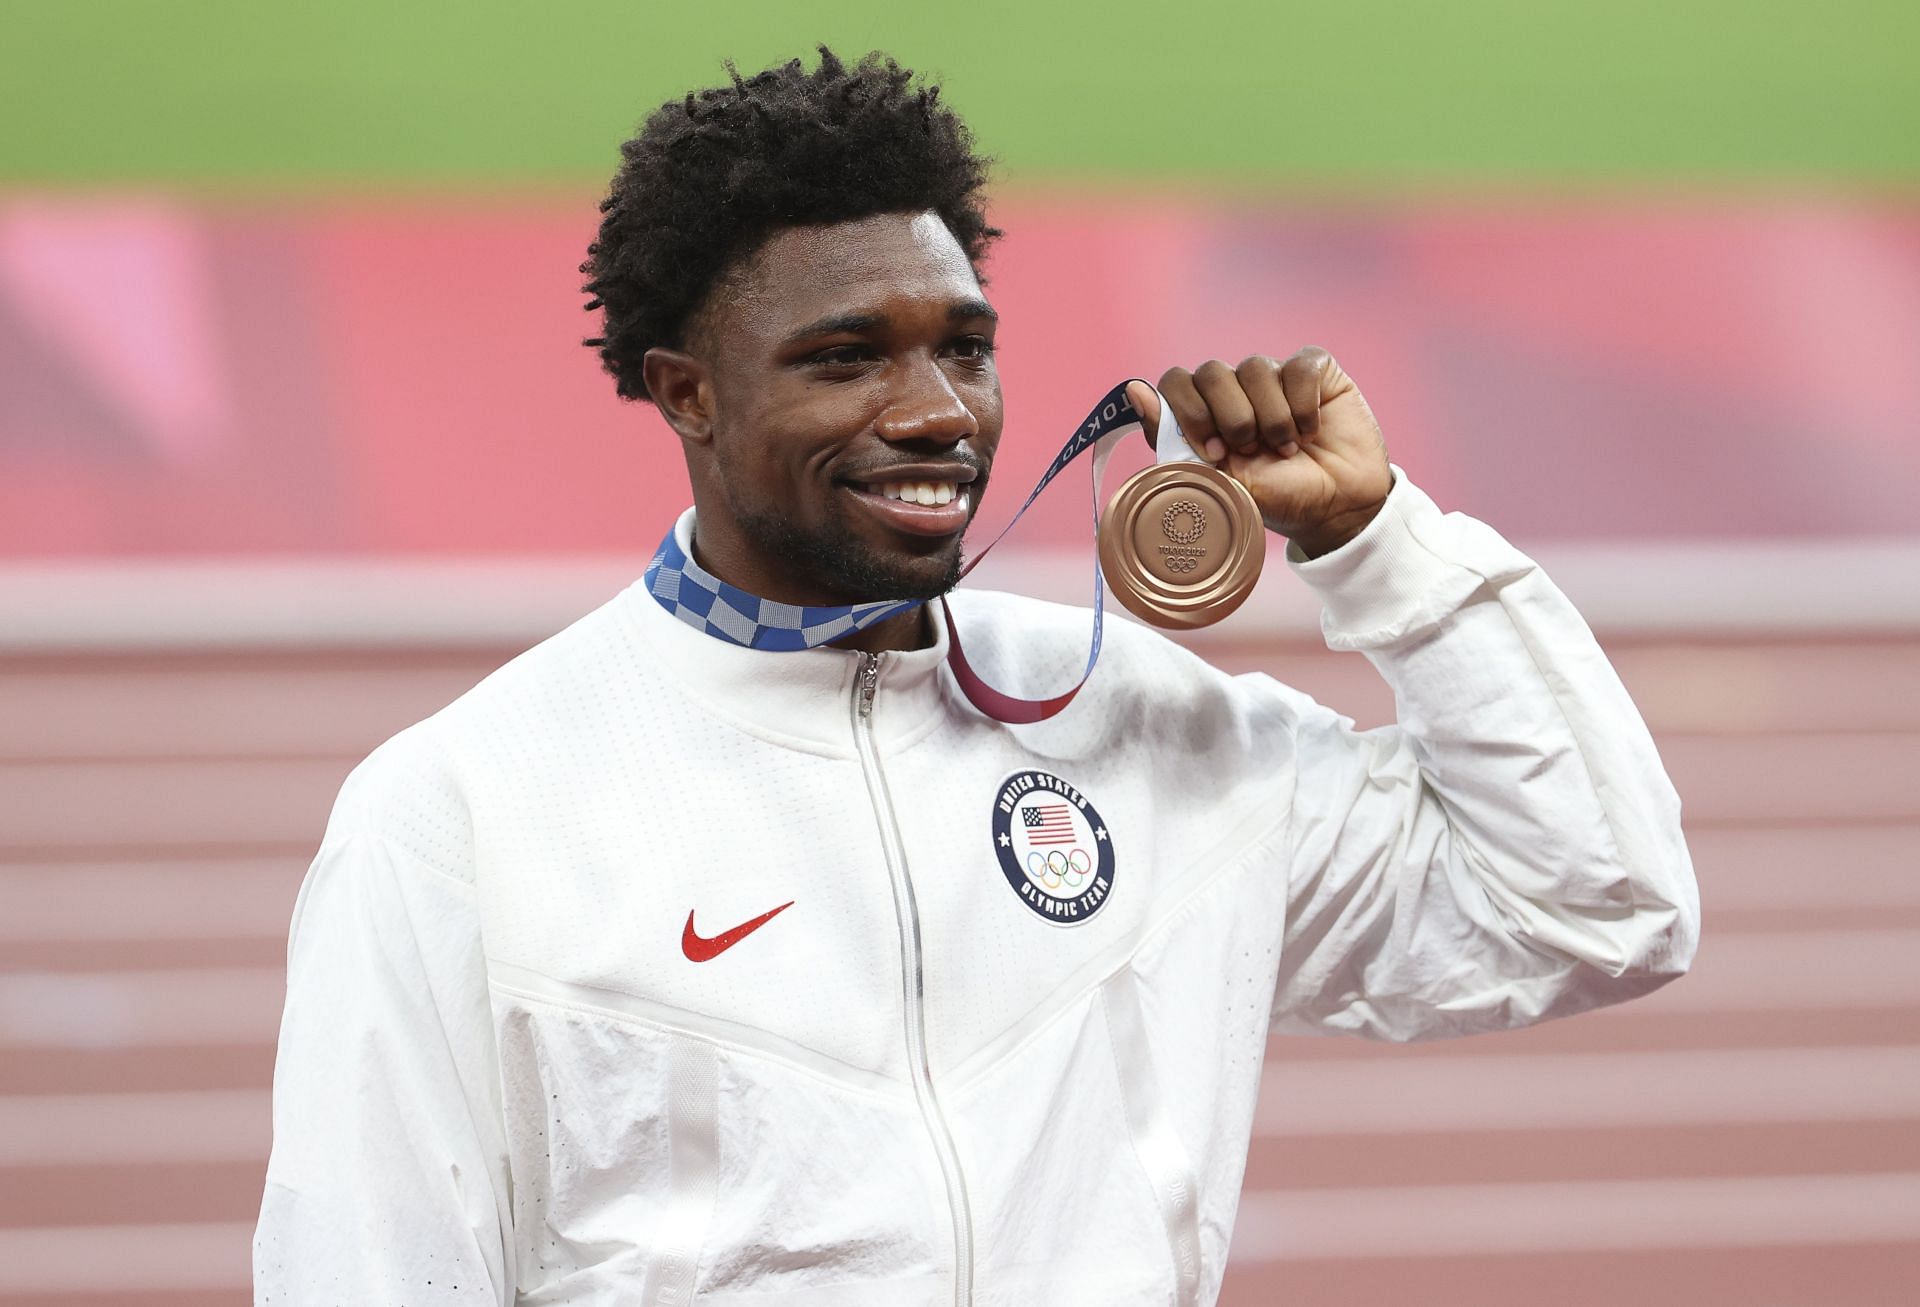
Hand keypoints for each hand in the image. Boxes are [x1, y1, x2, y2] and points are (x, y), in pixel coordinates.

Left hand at [1127, 347, 1391, 557]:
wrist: (1337, 508)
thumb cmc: (1277, 498)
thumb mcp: (1222, 482)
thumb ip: (1175, 440)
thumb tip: (1132, 390)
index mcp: (1204, 415)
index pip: (1174, 382)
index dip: (1190, 412)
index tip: (1213, 452)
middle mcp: (1235, 390)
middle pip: (1210, 372)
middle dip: (1231, 418)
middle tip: (1251, 451)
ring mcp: (1274, 377)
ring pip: (1256, 368)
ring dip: (1272, 419)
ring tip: (1287, 449)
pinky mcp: (1315, 371)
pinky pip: (1299, 366)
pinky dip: (1304, 405)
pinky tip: (1311, 431)